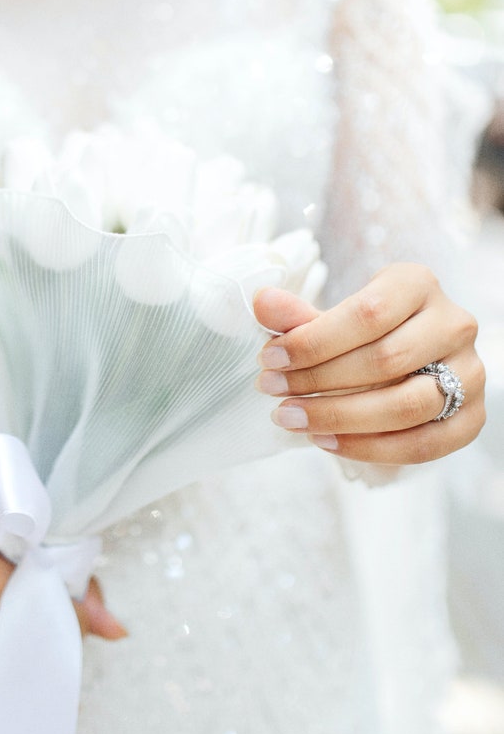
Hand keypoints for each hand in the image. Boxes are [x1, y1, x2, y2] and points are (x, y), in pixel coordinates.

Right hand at [0, 549, 125, 733]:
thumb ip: (68, 588)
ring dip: (31, 688)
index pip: (46, 603)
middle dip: (51, 658)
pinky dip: (9, 717)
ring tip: (30, 676)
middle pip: (33, 650)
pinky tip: (15, 705)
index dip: (68, 620)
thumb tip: (118, 631)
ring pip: (15, 688)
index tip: (71, 627)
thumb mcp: (5, 564)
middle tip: (56, 658)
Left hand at [253, 263, 484, 463]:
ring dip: (341, 418)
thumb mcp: (332, 318)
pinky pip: (424, 444)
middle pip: (386, 360)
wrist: (409, 358)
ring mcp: (470, 372)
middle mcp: (454, 323)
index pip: (367, 313)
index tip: (269, 359)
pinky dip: (370, 448)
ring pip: (407, 405)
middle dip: (319, 381)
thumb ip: (298, 316)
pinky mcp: (472, 417)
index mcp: (418, 284)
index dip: (314, 341)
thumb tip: (261, 301)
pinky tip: (326, 441)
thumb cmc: (364, 333)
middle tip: (273, 392)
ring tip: (293, 419)